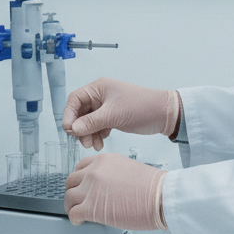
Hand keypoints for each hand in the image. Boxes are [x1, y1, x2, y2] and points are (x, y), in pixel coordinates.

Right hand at [62, 77, 179, 149]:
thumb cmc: (142, 107)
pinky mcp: (113, 116)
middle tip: (83, 141)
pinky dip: (97, 135)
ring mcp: (106, 107)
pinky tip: (101, 142)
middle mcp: (100, 96)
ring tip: (93, 145)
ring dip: (88, 133)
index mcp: (98, 88)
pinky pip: (98, 126)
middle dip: (80, 128)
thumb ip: (91, 122)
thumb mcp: (113, 115)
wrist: (164, 115)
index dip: (69, 114)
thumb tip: (73, 129)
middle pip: (80, 112)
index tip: (69, 129)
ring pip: (89, 121)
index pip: (75, 99)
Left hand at [64, 152, 166, 229]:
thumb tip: (103, 187)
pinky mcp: (92, 208)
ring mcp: (91, 189)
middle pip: (71, 181)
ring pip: (69, 197)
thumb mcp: (127, 169)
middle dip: (73, 192)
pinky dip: (74, 219)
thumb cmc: (153, 188)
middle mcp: (94, 172)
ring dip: (71, 206)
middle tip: (77, 201)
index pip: (80, 167)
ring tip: (77, 212)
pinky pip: (73, 213)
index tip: (81, 187)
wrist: (162, 198)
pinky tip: (80, 221)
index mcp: (103, 160)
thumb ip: (110, 174)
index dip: (79, 180)